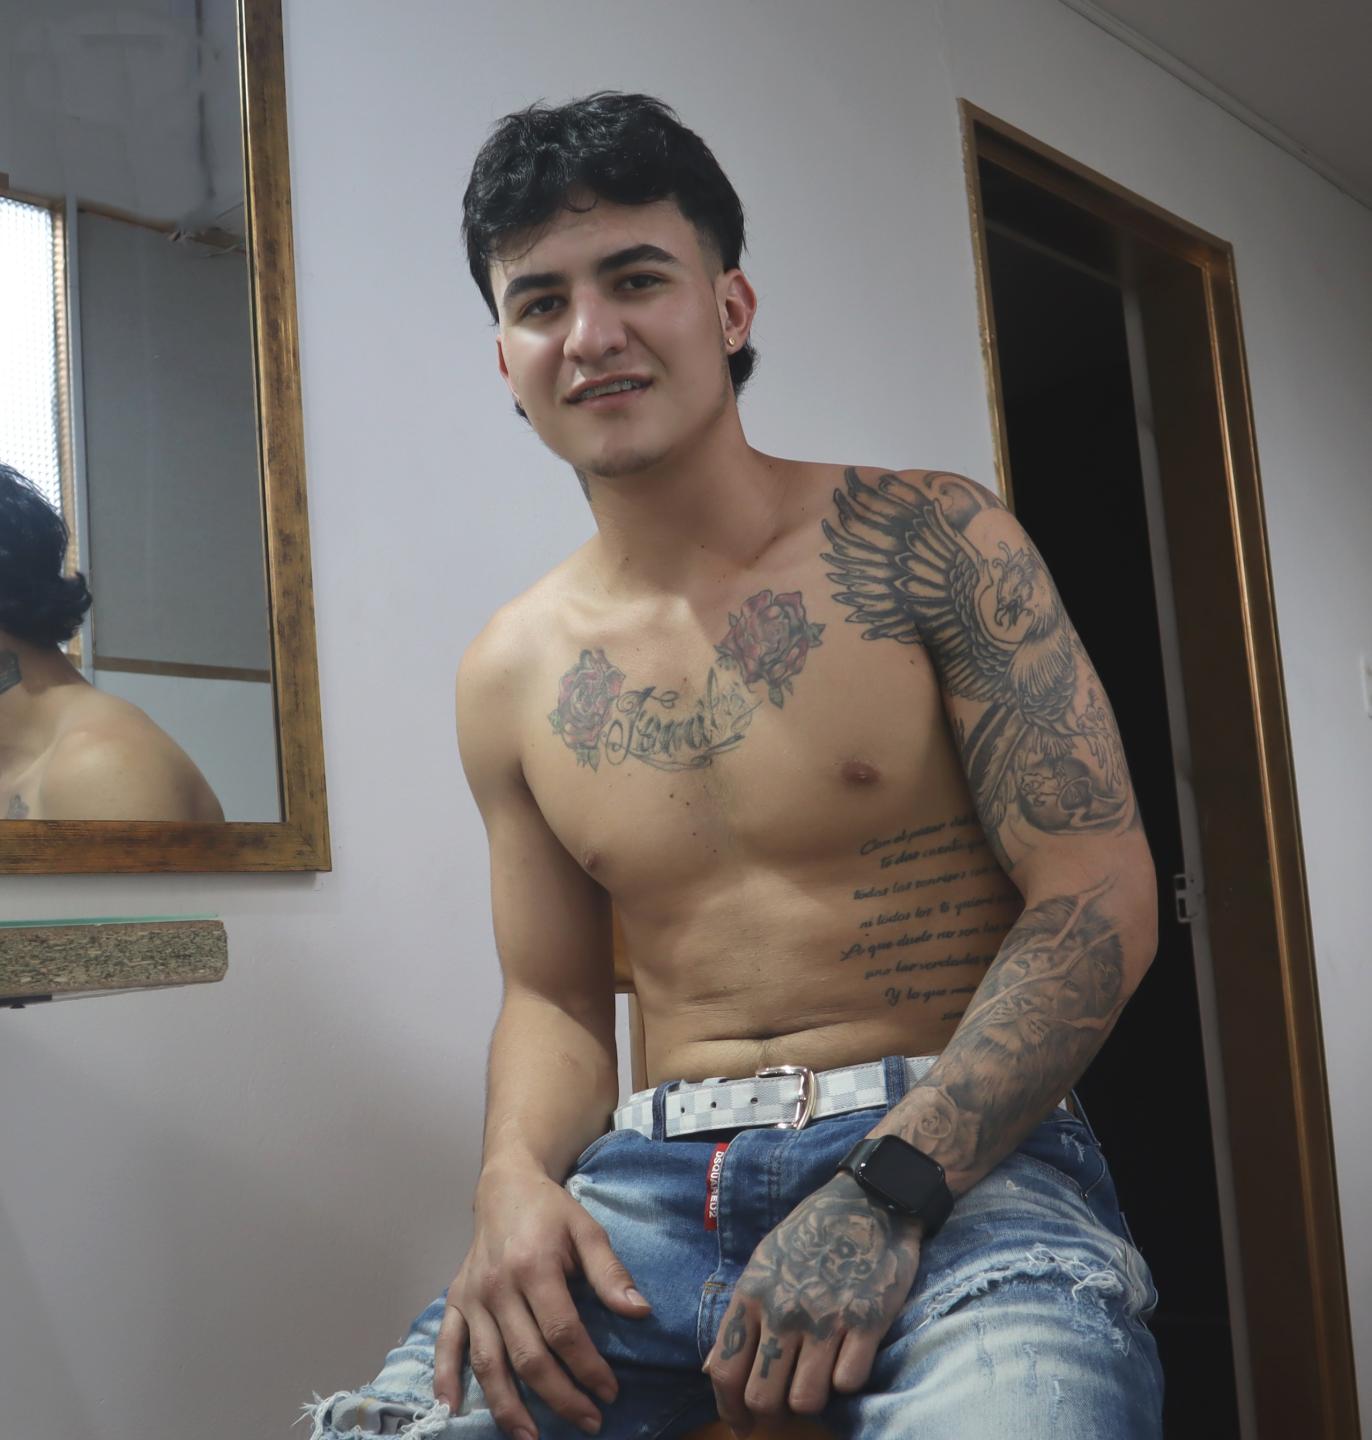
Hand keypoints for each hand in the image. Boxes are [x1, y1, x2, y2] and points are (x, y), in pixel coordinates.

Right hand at [433, 1166, 652, 1437]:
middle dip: (560, 1397)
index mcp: (534, 1267)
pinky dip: (445, 1379)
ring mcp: (472, 1297)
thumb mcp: (588, 1230)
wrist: (505, 1186)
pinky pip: (446, 1345)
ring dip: (508, 1407)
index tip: (610, 1391)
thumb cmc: (551, 1211)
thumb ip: (611, 1273)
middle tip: (589, 1421)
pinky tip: (451, 1410)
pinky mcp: (455, 1301)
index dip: (588, 1368)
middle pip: (527, 1357)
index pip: (563, 1332)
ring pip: (488, 1363)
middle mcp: (498, 1287)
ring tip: (533, 1438)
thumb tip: (640, 1312)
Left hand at [701, 1173, 922, 1434]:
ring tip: (819, 1378)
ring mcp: (824, 1317)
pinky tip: (848, 1358)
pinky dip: (848, 1381)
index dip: (730, 1410)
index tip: (743, 1423)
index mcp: (752, 1295)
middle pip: (762, 1397)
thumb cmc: (811, 1235)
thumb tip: (712, 1370)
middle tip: (785, 1403)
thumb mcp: (764, 1264)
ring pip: (805, 1400)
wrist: (868, 1200)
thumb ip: (740, 1319)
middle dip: (772, 1412)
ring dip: (812, 1398)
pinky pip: (848, 1383)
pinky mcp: (865, 1321)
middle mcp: (783, 1309)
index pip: (724, 1373)